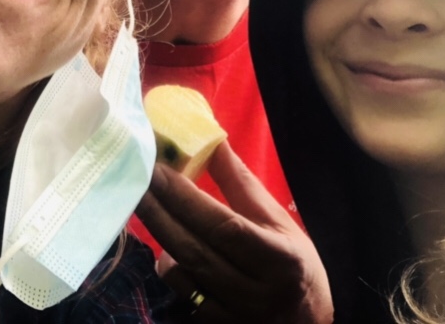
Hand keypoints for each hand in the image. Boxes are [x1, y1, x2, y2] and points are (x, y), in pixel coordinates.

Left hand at [136, 140, 332, 323]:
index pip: (223, 226)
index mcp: (279, 258)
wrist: (308, 322)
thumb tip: (211, 140)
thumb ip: (240, 183)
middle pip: (195, 250)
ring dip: (162, 240)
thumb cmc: (293, 262)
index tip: (158, 170)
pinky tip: (168, 248)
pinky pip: (182, 297)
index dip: (186, 198)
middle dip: (159, 213)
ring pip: (182, 276)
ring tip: (151, 209)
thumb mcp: (277, 220)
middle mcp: (256, 292)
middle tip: (136, 182)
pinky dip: (170, 270)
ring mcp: (234, 315)